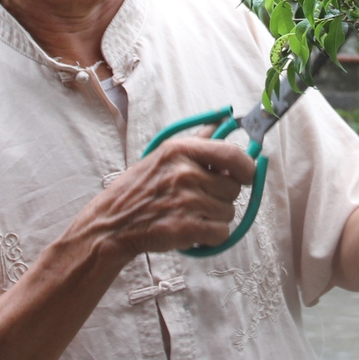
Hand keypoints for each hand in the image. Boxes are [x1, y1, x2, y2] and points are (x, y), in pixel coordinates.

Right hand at [77, 137, 255, 257]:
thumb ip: (196, 142)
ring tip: (190, 215)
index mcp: (181, 150)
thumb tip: (222, 123)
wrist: (111, 224)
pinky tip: (193, 231)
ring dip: (215, 218)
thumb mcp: (163, 156)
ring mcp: (186, 201)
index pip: (233, 154)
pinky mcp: (186, 228)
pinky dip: (211, 237)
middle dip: (222, 197)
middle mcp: (185, 173)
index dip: (246, 168)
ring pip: (229, 212)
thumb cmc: (139, 189)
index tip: (245, 176)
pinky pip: (221, 233)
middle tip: (199, 200)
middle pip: (234, 188)